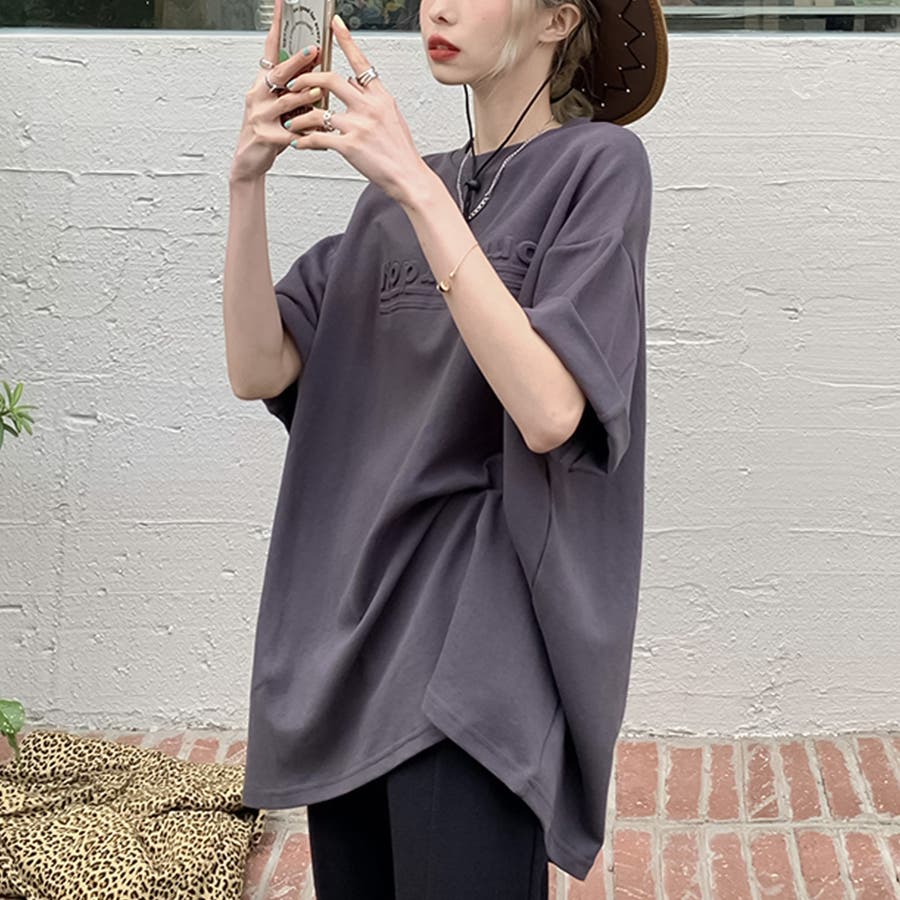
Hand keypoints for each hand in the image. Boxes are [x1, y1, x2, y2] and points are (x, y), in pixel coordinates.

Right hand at [230, 0, 325, 183]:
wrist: (250, 161)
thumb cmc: (270, 133)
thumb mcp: (281, 107)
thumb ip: (294, 91)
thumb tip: (317, 75)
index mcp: (263, 84)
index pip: (269, 50)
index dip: (277, 28)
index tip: (283, 5)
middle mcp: (258, 95)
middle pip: (278, 73)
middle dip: (296, 62)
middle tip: (314, 51)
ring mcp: (259, 115)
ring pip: (285, 101)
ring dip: (304, 96)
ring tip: (320, 93)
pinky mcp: (266, 136)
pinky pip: (291, 132)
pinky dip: (307, 133)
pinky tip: (319, 135)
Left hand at [280, 14, 429, 203]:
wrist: (408, 176)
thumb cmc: (400, 151)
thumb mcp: (391, 117)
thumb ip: (371, 99)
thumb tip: (353, 83)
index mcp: (380, 97)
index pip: (361, 62)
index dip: (346, 40)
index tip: (335, 24)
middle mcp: (369, 107)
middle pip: (331, 79)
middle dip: (306, 79)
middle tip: (294, 83)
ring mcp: (358, 126)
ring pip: (318, 111)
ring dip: (300, 116)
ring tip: (292, 121)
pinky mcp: (349, 146)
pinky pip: (318, 138)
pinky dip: (304, 141)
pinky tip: (299, 143)